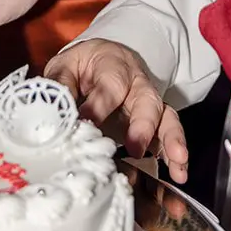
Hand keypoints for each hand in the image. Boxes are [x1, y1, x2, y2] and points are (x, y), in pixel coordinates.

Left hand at [45, 40, 188, 184]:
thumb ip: (59, 86)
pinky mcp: (153, 122)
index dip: (99, 106)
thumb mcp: (65, 67)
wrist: (102, 57)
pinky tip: (179, 173)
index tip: (87, 124)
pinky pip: (168, 136)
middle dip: (143, 126)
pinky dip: (176, 155)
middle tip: (135, 149)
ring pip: (166, 117)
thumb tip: (50, 113)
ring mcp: (149, 103)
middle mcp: (136, 84)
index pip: (109, 86)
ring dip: (172, 141)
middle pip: (147, 100)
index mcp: (112, 66)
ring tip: (178, 164)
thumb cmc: (81, 66)